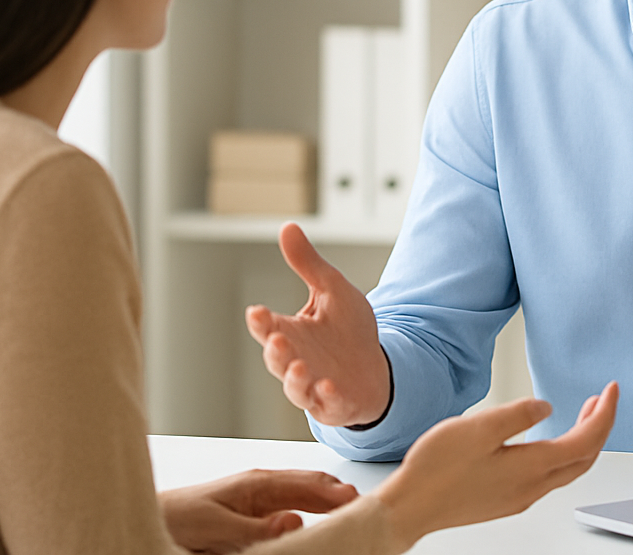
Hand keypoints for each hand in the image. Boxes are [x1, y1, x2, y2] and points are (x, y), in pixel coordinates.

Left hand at [158, 468, 357, 552]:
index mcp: (258, 483)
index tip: (360, 501)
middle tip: (369, 506)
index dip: (336, 491)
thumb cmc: (179, 516)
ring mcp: (261, 501)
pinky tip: (322, 524)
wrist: (155, 519)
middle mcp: (264, 488)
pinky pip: (292, 512)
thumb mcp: (217, 524)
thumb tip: (295, 522)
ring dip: (330, 503)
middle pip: (313, 486)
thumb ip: (256, 527)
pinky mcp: (255, 517)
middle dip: (341, 493)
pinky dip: (313, 514)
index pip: (308, 483)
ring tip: (354, 513)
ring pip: (306, 498)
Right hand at [245, 222, 390, 426]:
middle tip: (277, 339)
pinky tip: (330, 386)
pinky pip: (325, 404)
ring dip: (294, 379)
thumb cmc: (348, 329)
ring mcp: (312, 385)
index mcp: (291, 332)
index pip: (268, 327)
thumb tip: (288, 227)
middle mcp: (296, 360)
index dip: (260, 322)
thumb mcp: (332, 290)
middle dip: (275, 351)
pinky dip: (325, 397)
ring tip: (300, 367)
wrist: (376, 365)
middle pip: (276, 359)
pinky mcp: (332, 404)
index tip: (256, 311)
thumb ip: (309, 264)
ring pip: (294, 387)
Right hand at [376, 382, 618, 549]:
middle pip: (584, 459)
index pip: (586, 440)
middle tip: (602, 400)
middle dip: (599, 427)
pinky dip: (562, 454)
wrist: (410, 507)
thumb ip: (518, 414)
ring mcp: (520, 496)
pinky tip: (549, 441)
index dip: (605, 413)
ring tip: (583, 414)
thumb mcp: (478, 428)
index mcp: (531, 467)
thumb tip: (547, 407)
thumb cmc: (436, 470)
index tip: (611, 390)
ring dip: (582, 441)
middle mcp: (532, 487)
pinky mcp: (507, 499)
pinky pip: (549, 476)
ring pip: (568, 469)